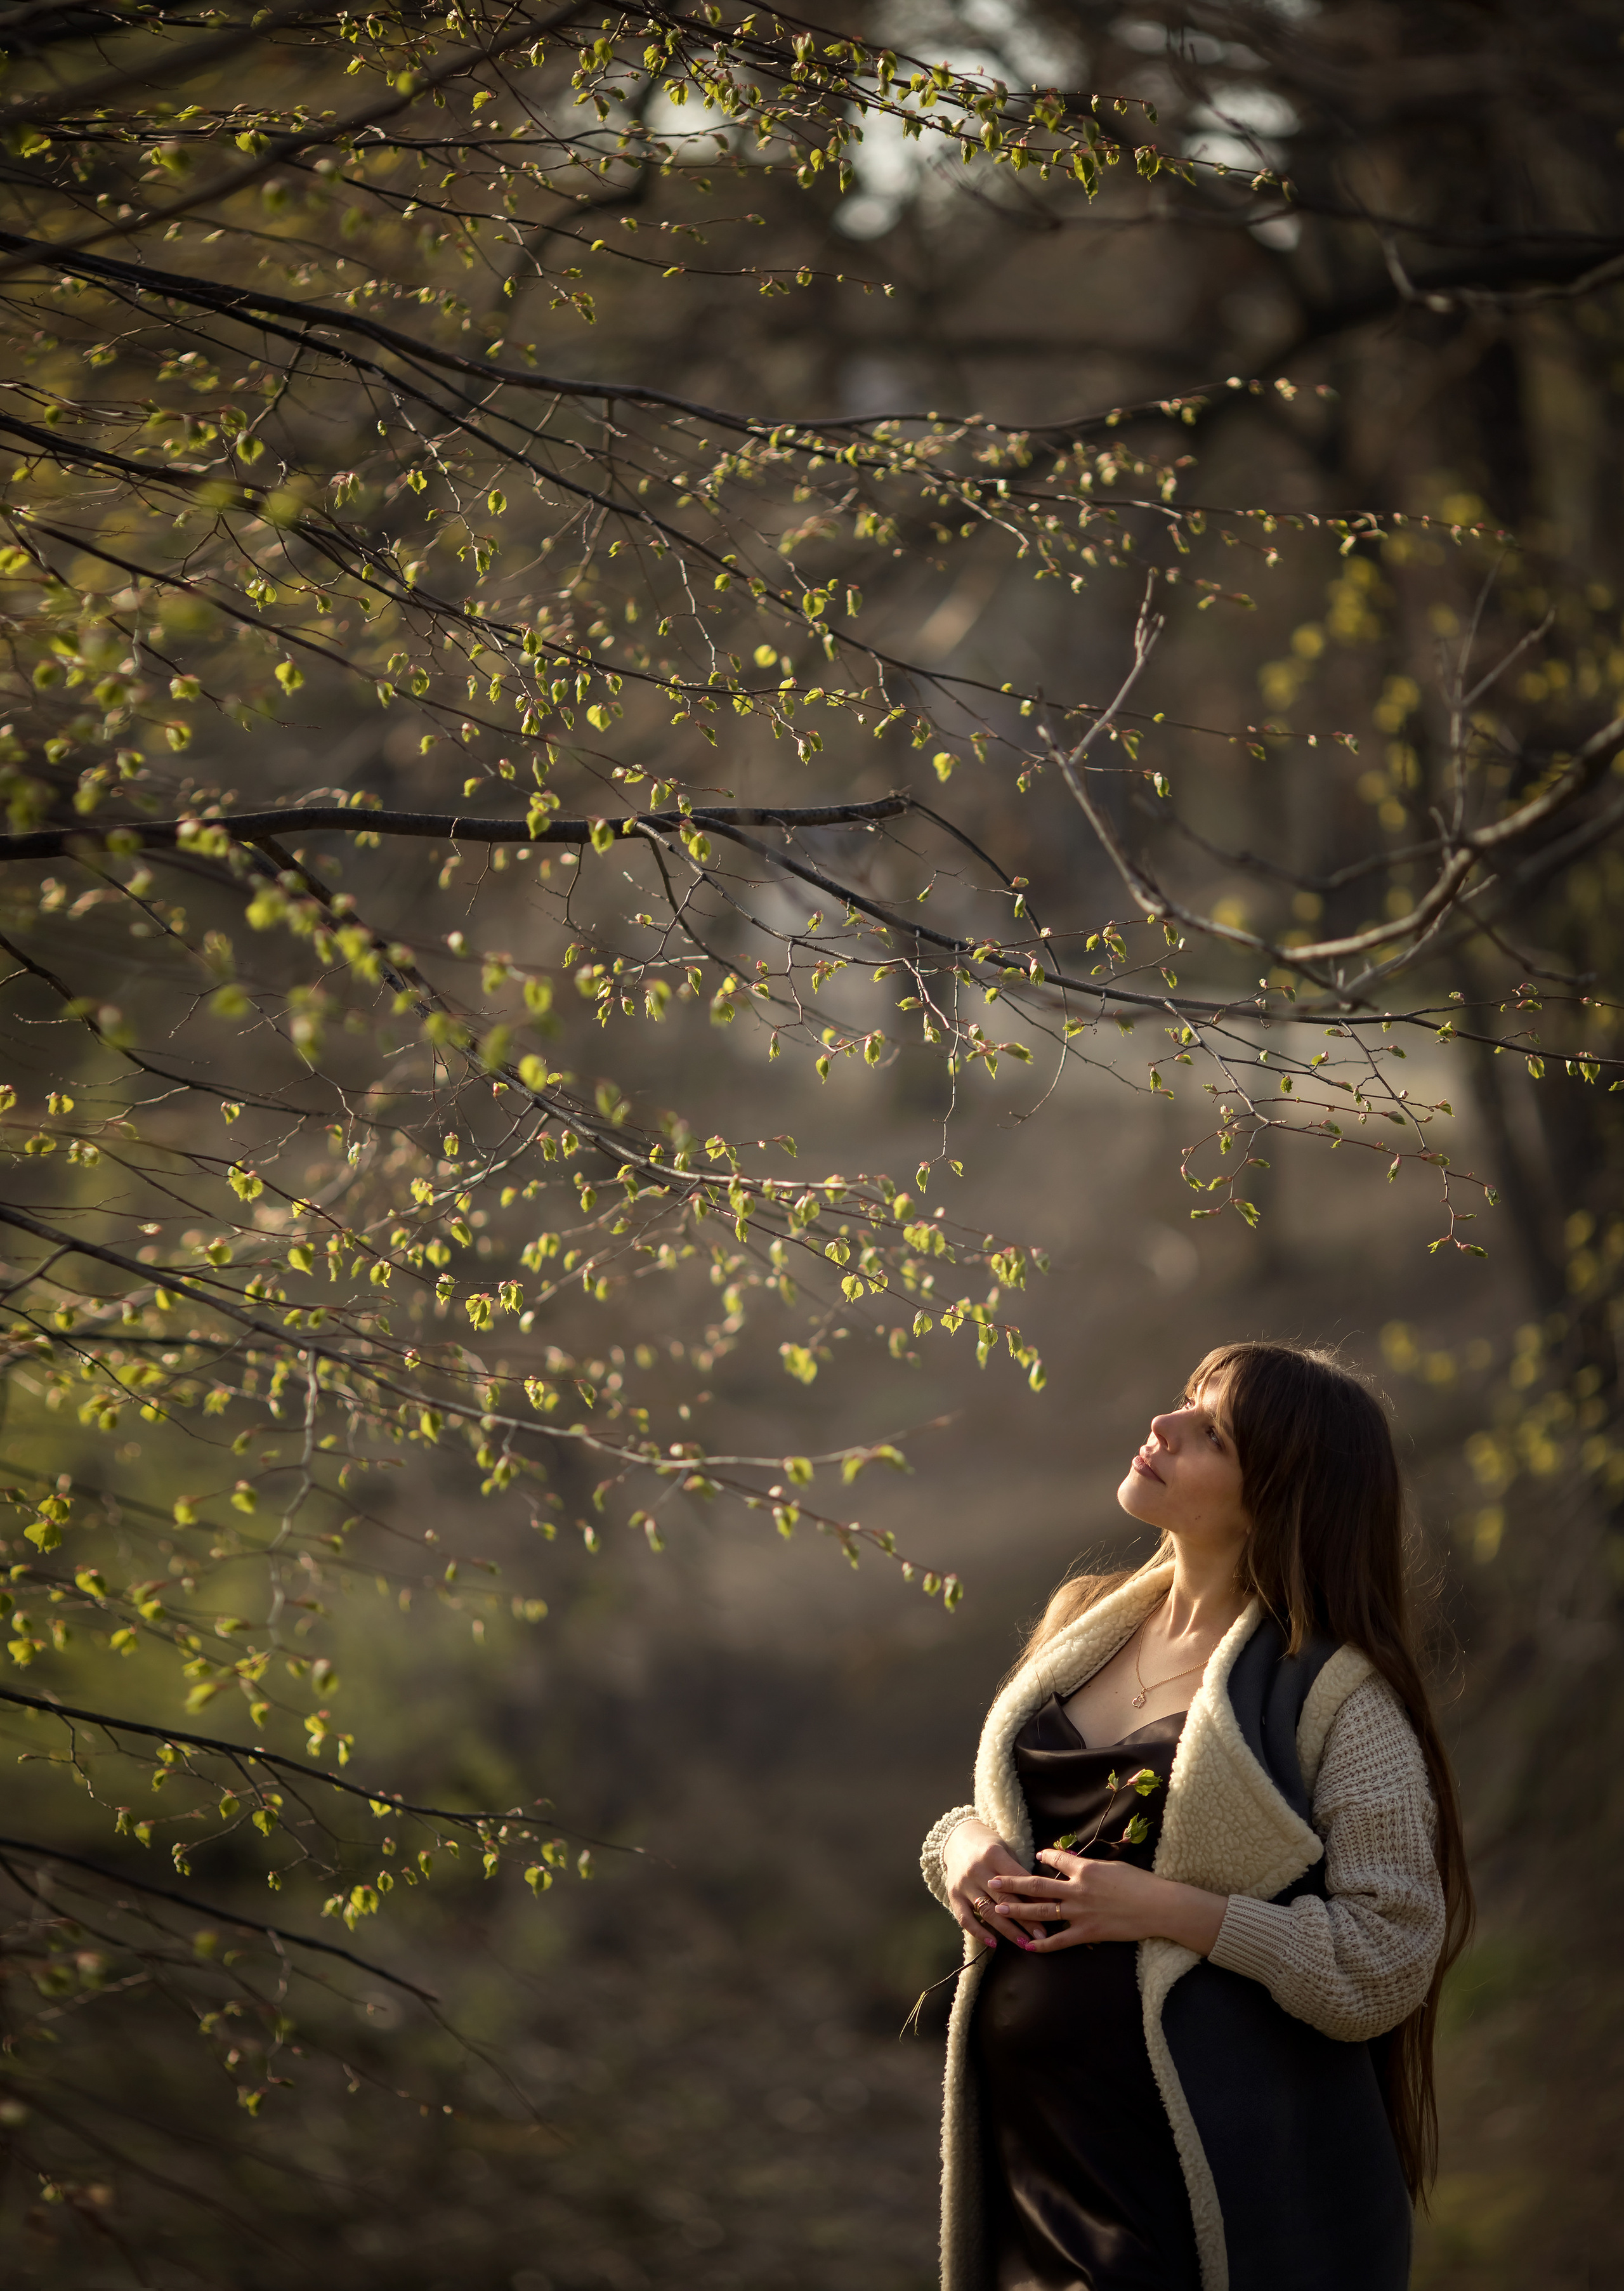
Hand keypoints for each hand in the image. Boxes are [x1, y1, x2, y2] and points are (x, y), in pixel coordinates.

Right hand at [941, 1816, 1030, 1949]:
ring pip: (988, 1911)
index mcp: (993, 1855)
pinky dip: (979, 1932)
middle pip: (1005, 1899)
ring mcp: (964, 1885)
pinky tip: (993, 1943)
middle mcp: (977, 1870)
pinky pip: (965, 1918)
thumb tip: (1041, 1898)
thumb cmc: (988, 1846)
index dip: (1035, 1898)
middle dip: (1026, 1920)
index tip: (1051, 1913)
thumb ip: (1019, 1873)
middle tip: (1042, 1936)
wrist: (957, 1839)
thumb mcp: (1005, 1851)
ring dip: (1007, 1930)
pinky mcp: (953, 1896)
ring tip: (1024, 1943)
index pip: (1018, 1880)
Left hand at [984, 1848, 1227, 1955]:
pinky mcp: (1088, 1932)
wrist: (1157, 1906)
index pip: (1055, 1860)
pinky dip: (1043, 1944)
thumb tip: (1074, 1863)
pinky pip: (1060, 1940)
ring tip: (999, 1909)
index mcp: (1085, 1868)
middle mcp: (1077, 1889)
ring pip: (1042, 1912)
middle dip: (1013, 1884)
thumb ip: (1089, 1867)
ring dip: (1018, 1911)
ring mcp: (1080, 1912)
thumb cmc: (1139, 1883)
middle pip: (1038, 1886)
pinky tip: (1028, 1946)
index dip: (1042, 1858)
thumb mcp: (1113, 1866)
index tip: (1032, 1857)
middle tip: (993, 1882)